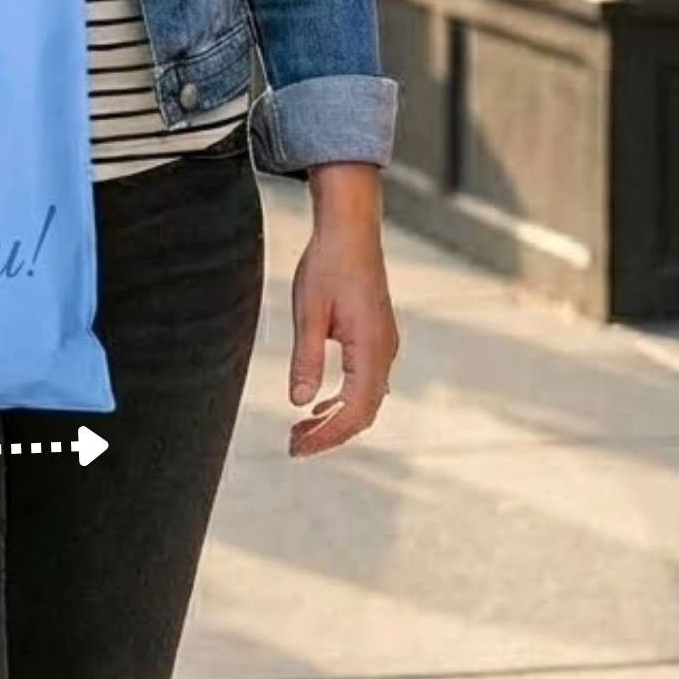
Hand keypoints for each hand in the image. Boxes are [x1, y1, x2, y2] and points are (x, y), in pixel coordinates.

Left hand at [287, 171, 398, 458]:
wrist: (351, 230)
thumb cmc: (327, 265)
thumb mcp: (308, 312)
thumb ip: (306, 358)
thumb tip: (299, 402)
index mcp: (371, 348)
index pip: (354, 411)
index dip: (327, 436)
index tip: (297, 448)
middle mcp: (385, 351)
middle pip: (363, 412)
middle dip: (330, 434)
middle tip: (294, 446)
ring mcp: (385, 345)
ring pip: (366, 399)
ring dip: (336, 418)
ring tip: (301, 429)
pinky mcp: (378, 337)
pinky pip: (366, 381)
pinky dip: (344, 399)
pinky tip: (319, 402)